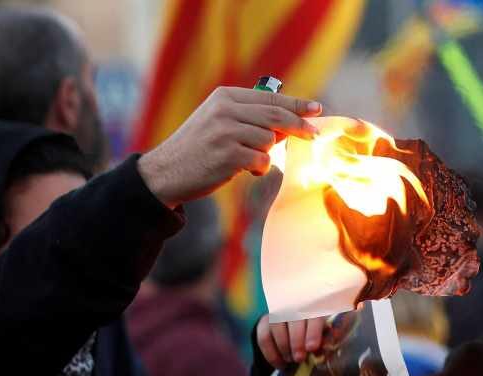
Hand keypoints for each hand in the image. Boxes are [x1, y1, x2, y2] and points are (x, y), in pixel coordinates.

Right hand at [137, 87, 322, 206]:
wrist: (166, 172)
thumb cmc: (198, 149)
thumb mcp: (218, 121)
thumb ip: (249, 117)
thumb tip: (289, 121)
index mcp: (225, 97)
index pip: (270, 98)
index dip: (297, 104)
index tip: (316, 109)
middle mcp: (226, 110)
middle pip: (276, 116)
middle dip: (299, 126)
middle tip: (314, 135)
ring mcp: (226, 131)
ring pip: (269, 140)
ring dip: (266, 154)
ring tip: (247, 161)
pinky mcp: (228, 154)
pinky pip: (262, 160)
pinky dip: (258, 168)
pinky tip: (243, 170)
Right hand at [257, 314, 328, 367]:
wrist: (297, 334)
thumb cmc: (316, 337)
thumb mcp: (323, 337)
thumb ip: (324, 341)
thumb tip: (320, 352)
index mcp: (315, 308)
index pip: (314, 315)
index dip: (313, 331)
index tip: (312, 348)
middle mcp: (295, 306)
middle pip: (293, 319)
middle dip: (296, 341)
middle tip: (299, 358)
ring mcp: (278, 312)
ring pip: (276, 326)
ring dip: (283, 347)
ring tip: (290, 361)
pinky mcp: (265, 322)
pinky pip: (264, 337)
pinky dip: (271, 354)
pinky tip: (280, 365)